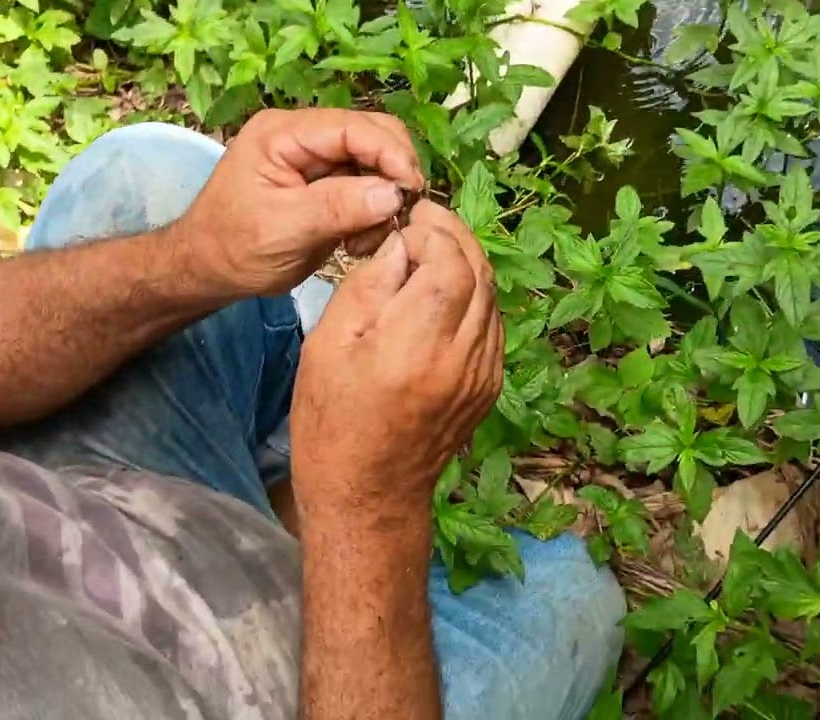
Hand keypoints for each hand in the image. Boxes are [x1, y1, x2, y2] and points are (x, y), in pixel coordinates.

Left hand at [174, 108, 425, 296]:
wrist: (209, 270)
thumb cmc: (233, 247)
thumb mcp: (284, 228)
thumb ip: (338, 206)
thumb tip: (394, 193)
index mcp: (284, 134)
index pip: (352, 127)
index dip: (390, 152)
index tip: (412, 188)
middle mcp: (305, 138)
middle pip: (373, 136)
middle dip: (394, 174)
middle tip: (402, 215)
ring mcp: (318, 161)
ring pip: (378, 164)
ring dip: (386, 201)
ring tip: (368, 240)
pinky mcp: (329, 187)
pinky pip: (370, 190)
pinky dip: (376, 216)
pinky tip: (359, 243)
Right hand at [288, 201, 502, 526]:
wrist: (368, 492)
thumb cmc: (331, 419)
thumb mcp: (327, 344)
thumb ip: (369, 285)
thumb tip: (400, 244)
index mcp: (415, 346)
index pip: (449, 261)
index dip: (430, 232)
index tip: (402, 226)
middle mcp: (461, 358)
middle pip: (478, 272)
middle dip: (453, 237)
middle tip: (423, 222)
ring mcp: (483, 374)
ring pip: (491, 295)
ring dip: (465, 263)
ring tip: (432, 250)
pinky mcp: (489, 386)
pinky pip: (492, 323)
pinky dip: (473, 296)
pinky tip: (444, 293)